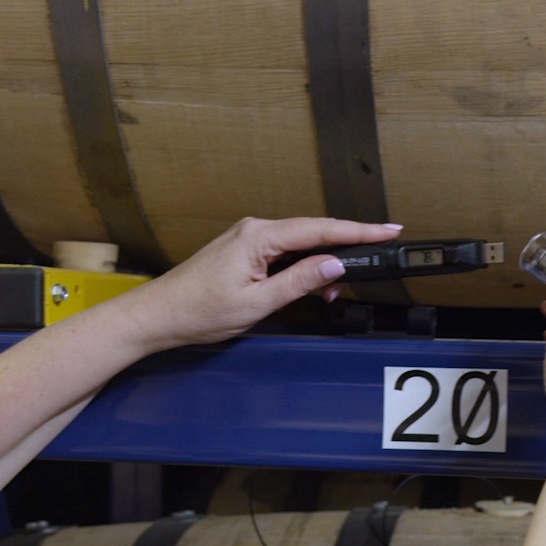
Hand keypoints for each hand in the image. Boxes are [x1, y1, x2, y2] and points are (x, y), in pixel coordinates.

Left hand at [115, 216, 400, 348]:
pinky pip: (283, 253)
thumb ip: (299, 282)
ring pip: (299, 245)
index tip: (388, 230)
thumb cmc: (198, 312)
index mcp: (259, 237)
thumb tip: (334, 265)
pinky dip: (302, 268)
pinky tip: (312, 286)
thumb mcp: (257, 303)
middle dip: (346, 248)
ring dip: (322, 264)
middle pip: (313, 232)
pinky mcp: (243, 251)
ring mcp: (247, 239)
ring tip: (338, 290)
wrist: (158, 315)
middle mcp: (254, 229)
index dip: (359, 231)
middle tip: (379, 257)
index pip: (320, 229)